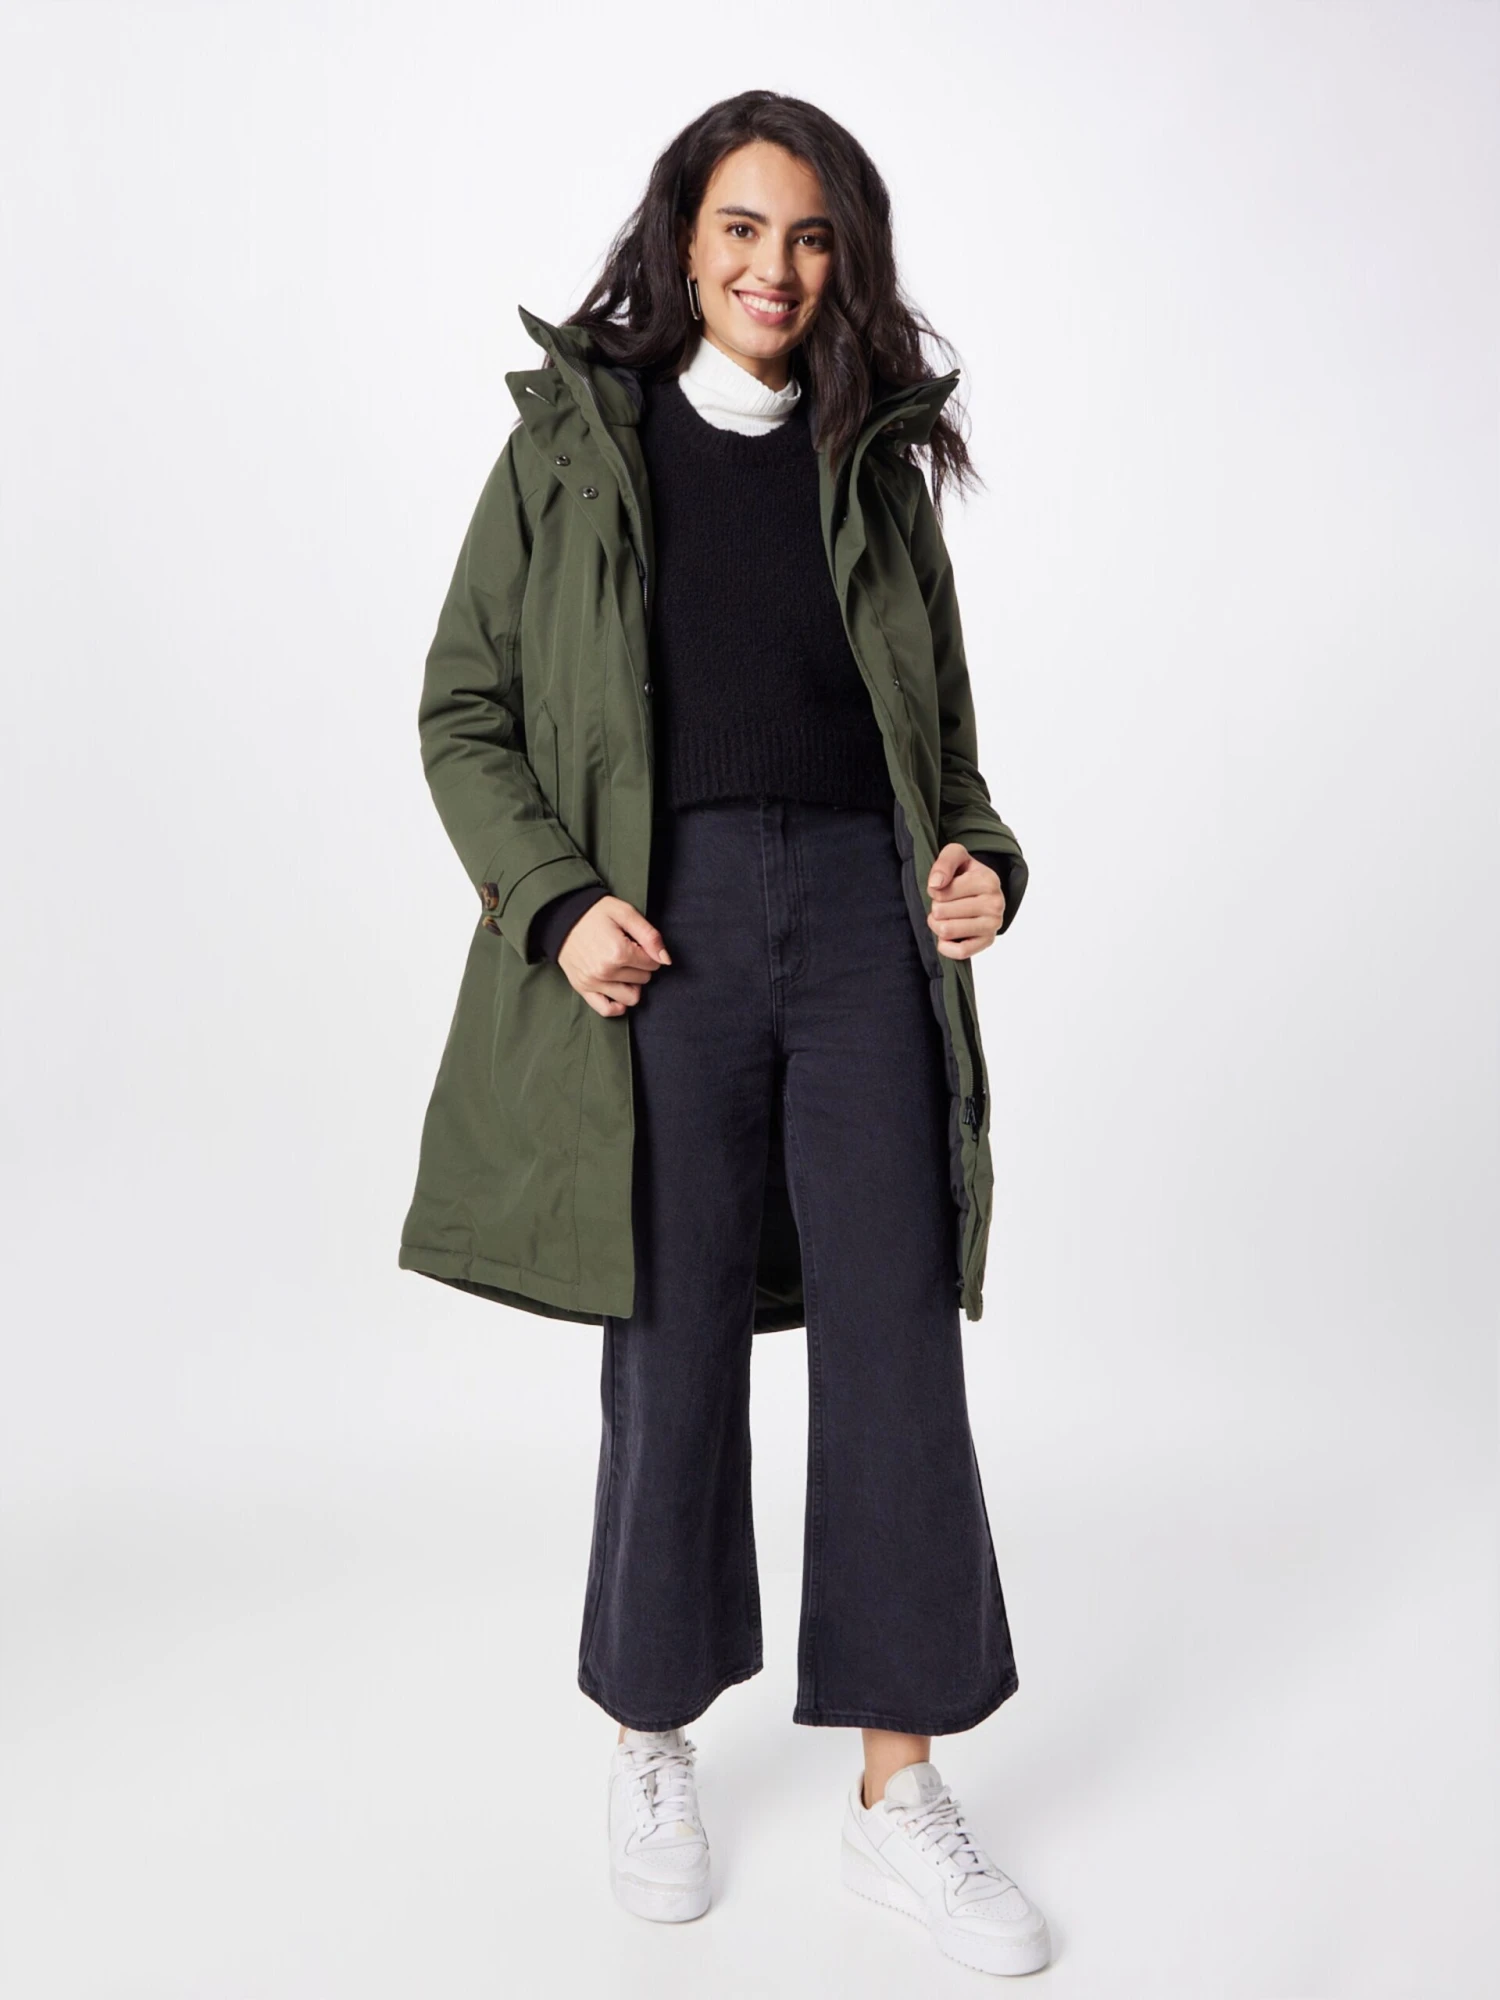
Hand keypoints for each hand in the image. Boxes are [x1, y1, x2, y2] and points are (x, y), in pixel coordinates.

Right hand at [558, 897, 671, 1017]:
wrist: (562, 917)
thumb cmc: (595, 912)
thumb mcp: (626, 913)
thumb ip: (650, 936)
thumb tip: (666, 960)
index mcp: (619, 952)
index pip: (653, 964)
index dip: (649, 952)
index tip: (636, 942)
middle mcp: (605, 971)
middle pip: (643, 979)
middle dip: (641, 966)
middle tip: (627, 951)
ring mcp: (593, 983)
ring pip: (631, 997)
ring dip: (633, 984)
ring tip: (623, 969)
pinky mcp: (583, 989)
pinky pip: (606, 1009)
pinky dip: (618, 1005)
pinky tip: (619, 991)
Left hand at [927, 844, 1005, 957]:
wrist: (983, 891)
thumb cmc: (965, 873)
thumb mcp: (955, 856)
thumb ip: (944, 862)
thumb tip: (935, 885)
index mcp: (988, 880)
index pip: (940, 892)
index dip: (934, 891)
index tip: (943, 887)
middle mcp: (995, 903)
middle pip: (940, 912)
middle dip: (935, 908)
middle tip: (944, 904)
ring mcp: (993, 924)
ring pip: (946, 931)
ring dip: (937, 925)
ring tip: (945, 917)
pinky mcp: (988, 942)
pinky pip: (959, 952)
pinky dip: (945, 946)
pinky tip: (947, 936)